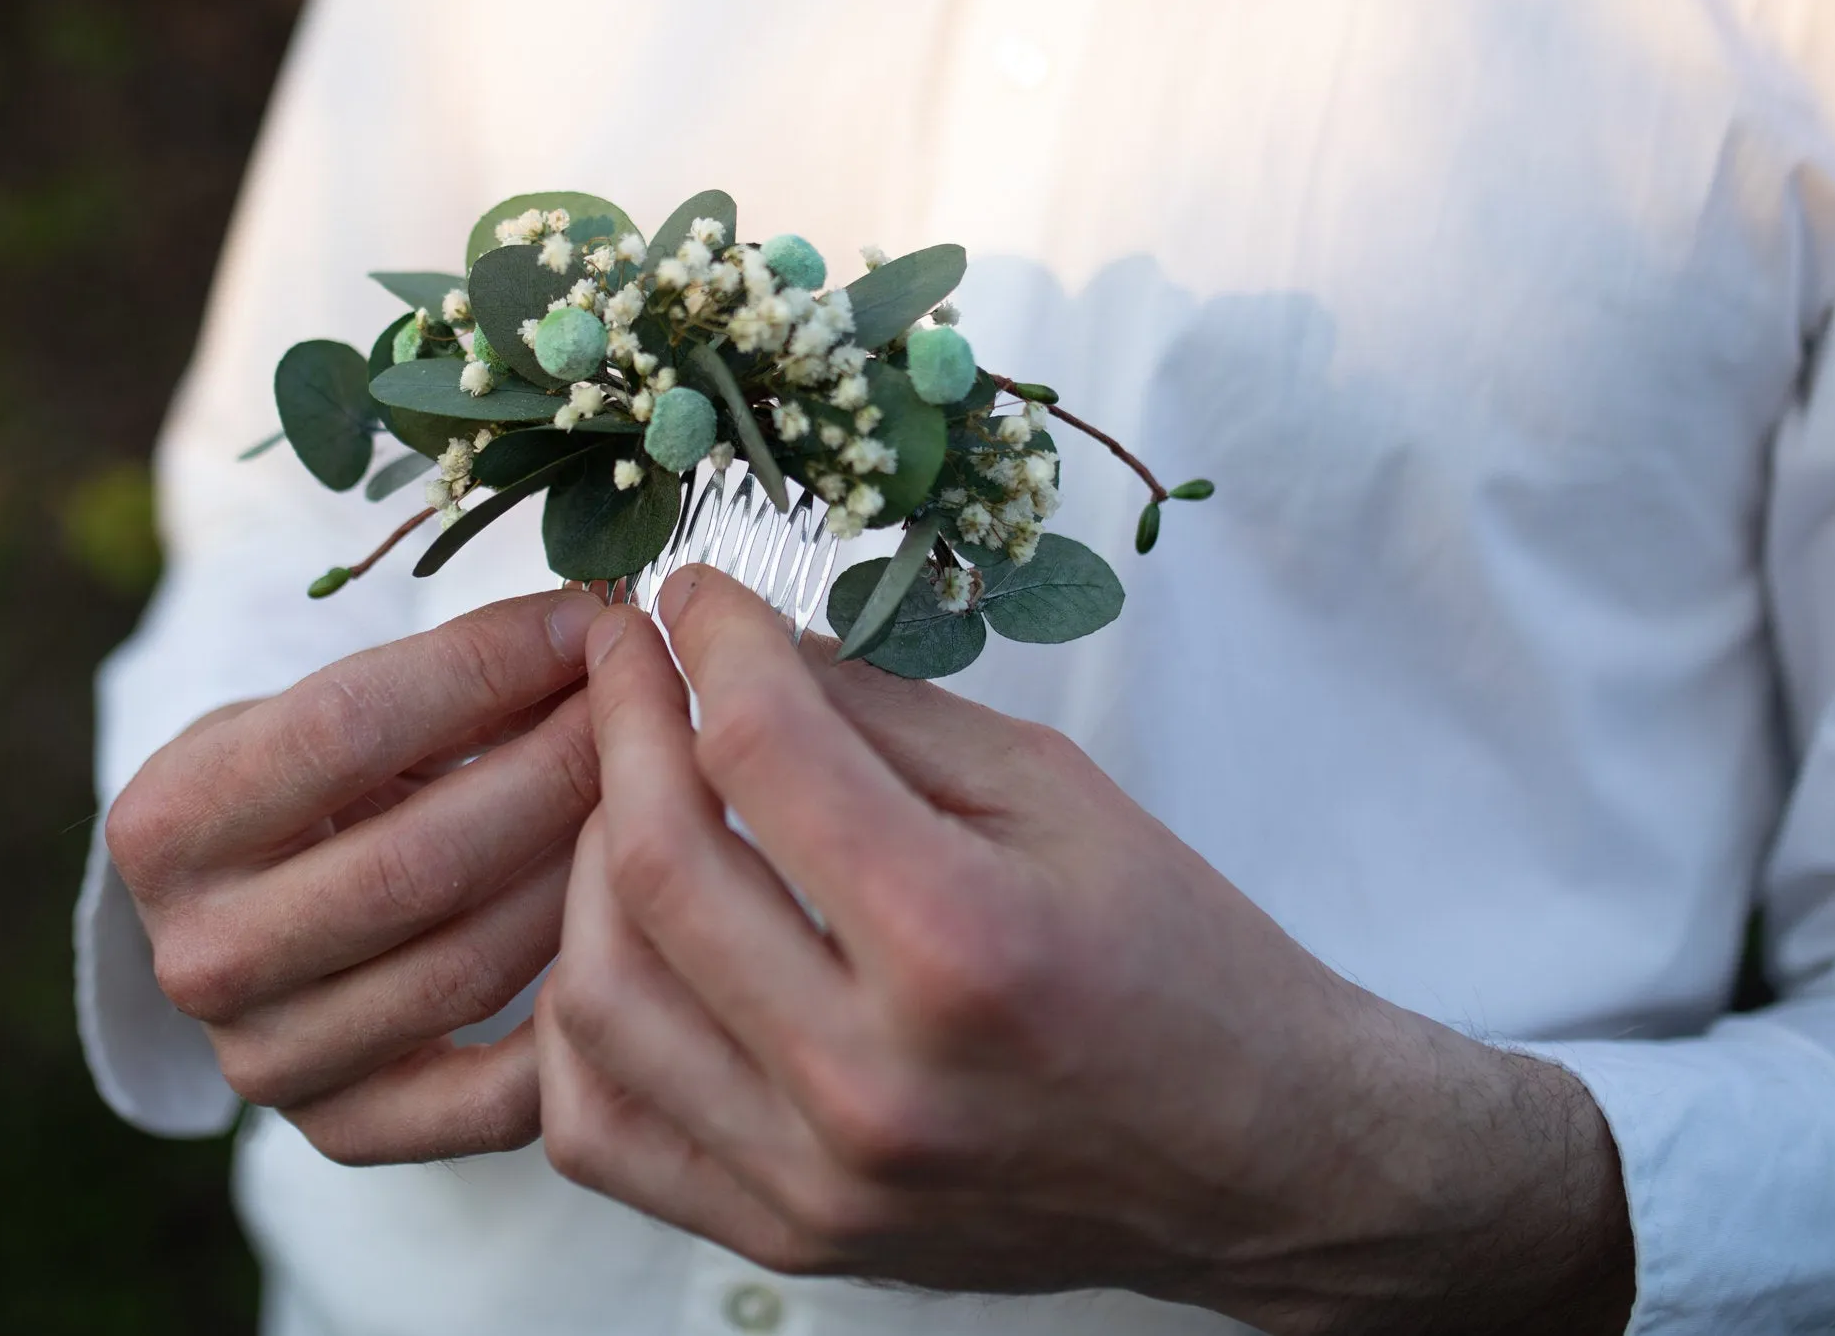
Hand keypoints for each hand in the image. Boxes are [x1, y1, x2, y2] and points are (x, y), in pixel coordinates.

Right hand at [106, 588, 604, 1163]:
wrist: (236, 922)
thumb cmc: (301, 788)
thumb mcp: (319, 708)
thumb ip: (440, 678)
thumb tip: (593, 630)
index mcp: (164, 824)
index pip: (347, 727)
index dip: (486, 665)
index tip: (588, 622)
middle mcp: (199, 955)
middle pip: (419, 860)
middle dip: (557, 772)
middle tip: (647, 716)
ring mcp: (266, 1061)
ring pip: (466, 970)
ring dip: (582, 879)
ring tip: (652, 807)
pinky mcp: (340, 1132)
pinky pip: (488, 1103)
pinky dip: (573, 1026)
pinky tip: (629, 941)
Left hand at [538, 568, 1632, 1334]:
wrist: (1257, 1164)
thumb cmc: (1175, 960)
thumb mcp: (1053, 792)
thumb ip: (878, 713)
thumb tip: (733, 645)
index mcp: (962, 946)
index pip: (763, 752)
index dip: (706, 642)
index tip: (690, 595)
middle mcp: (872, 1082)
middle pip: (651, 868)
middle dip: (618, 729)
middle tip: (629, 667)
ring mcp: (818, 1181)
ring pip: (594, 1001)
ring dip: (578, 871)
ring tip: (625, 799)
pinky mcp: (788, 1239)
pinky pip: (596, 1127)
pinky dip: (577, 1025)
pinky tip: (623, 943)